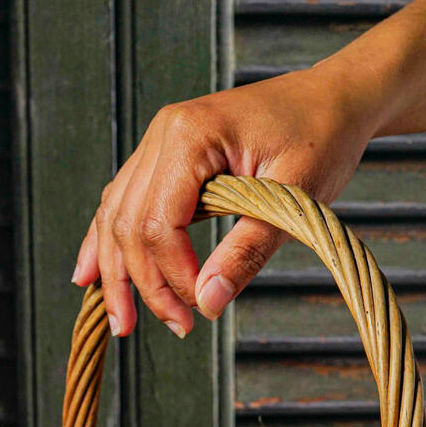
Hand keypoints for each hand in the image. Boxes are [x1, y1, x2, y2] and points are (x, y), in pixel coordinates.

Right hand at [72, 66, 378, 337]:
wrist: (335, 98)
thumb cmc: (322, 138)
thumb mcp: (296, 200)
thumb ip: (248, 251)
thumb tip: (209, 302)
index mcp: (190, 136)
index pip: (158, 224)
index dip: (172, 277)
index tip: (200, 309)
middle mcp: (163, 134)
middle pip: (128, 224)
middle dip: (142, 284)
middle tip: (175, 327)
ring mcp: (158, 143)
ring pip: (116, 216)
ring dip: (117, 273)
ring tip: (122, 322)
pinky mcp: (165, 156)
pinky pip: (124, 202)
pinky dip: (108, 242)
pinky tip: (89, 275)